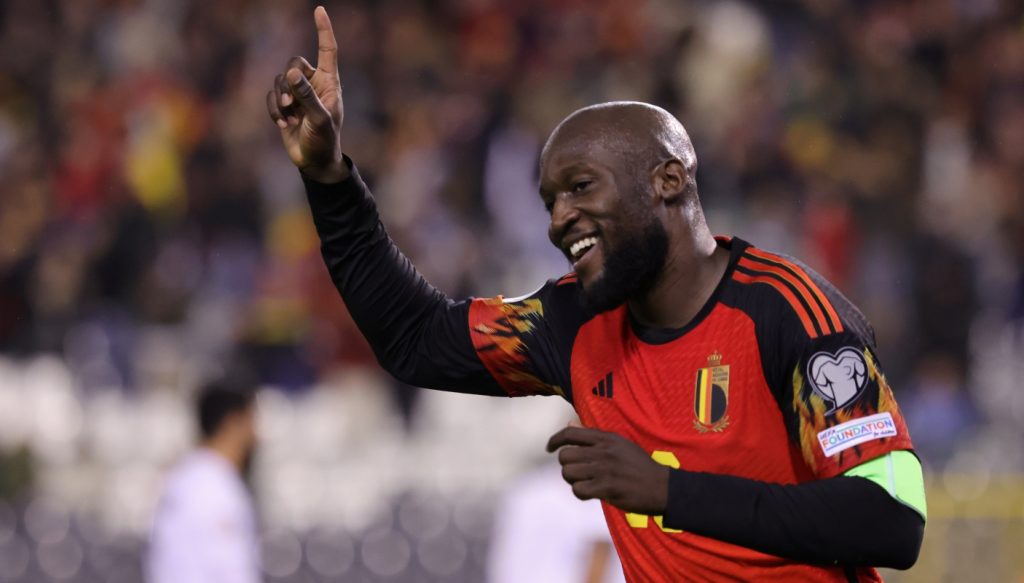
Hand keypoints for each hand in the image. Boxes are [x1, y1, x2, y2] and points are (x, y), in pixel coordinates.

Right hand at [266, 6, 347, 183]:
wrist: (315, 162)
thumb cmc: (325, 141)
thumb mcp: (320, 119)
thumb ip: (307, 96)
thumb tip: (292, 73)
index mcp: (330, 83)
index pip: (328, 50)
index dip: (324, 30)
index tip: (319, 10)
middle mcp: (314, 84)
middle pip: (294, 63)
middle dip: (289, 81)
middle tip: (290, 103)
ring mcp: (298, 94)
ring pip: (280, 80)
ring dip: (281, 99)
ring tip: (290, 117)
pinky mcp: (284, 105)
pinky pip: (271, 96)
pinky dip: (274, 110)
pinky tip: (284, 125)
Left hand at [546, 425, 669, 514]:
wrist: (663, 487)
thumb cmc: (640, 466)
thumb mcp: (619, 444)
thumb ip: (593, 435)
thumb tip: (570, 423)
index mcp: (606, 438)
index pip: (570, 433)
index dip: (555, 441)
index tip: (549, 448)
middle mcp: (603, 451)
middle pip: (565, 456)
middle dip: (567, 466)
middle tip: (578, 473)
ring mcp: (605, 469)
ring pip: (568, 473)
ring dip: (573, 481)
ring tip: (587, 483)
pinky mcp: (608, 487)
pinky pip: (578, 490)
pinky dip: (581, 493)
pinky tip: (591, 493)